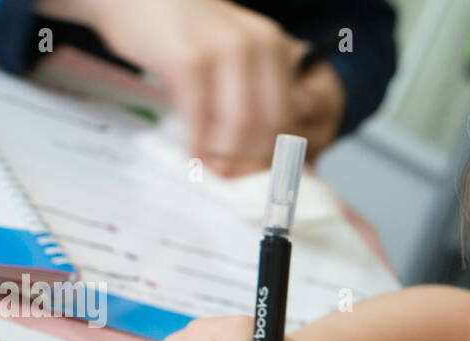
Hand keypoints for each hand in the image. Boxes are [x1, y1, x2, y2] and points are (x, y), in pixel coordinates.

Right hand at [40, 0, 323, 174]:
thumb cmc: (180, 31)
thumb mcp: (230, 54)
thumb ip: (250, 94)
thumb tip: (263, 156)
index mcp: (274, 47)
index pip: (288, 116)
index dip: (275, 154)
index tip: (258, 178)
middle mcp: (257, 45)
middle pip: (268, 126)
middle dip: (251, 162)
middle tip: (232, 180)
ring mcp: (224, 50)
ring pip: (240, 127)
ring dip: (225, 158)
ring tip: (211, 170)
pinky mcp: (189, 60)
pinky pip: (200, 119)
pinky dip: (197, 145)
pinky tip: (191, 156)